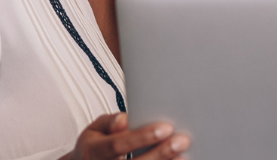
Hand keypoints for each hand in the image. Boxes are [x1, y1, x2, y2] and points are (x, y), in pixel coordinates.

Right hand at [62, 113, 190, 159]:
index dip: (142, 137)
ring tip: (184, 155)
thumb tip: (123, 120)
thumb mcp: (94, 129)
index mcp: (93, 151)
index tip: (165, 128)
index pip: (118, 144)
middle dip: (161, 152)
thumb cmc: (95, 147)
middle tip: (182, 140)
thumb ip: (109, 122)